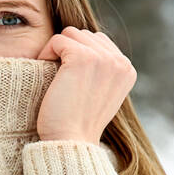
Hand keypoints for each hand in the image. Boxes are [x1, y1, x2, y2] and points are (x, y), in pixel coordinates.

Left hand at [34, 27, 136, 142]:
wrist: (71, 141)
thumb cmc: (78, 122)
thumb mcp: (100, 94)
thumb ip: (102, 71)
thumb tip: (87, 46)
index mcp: (127, 70)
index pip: (99, 42)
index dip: (79, 54)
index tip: (69, 77)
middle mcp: (120, 61)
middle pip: (85, 35)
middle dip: (69, 50)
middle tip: (58, 75)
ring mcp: (103, 58)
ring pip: (72, 33)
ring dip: (58, 50)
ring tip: (53, 73)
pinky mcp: (82, 57)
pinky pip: (58, 40)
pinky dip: (47, 52)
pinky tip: (46, 71)